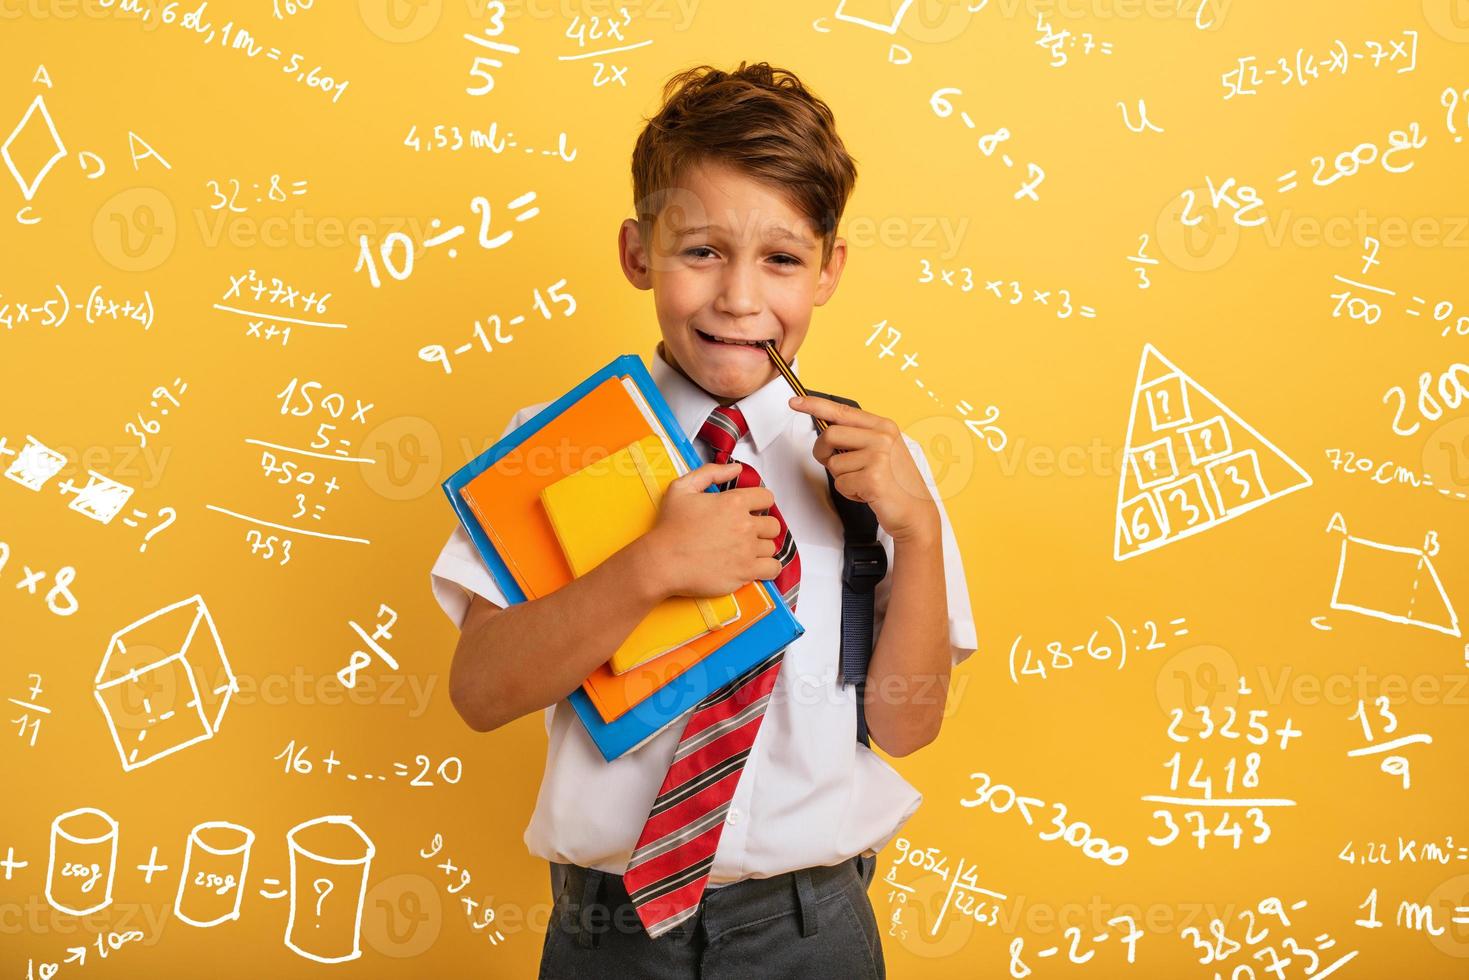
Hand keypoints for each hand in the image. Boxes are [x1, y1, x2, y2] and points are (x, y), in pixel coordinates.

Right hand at [640, 461, 784, 597]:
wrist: (662, 561)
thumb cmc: (669, 527)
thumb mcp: (682, 488)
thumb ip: (711, 473)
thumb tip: (736, 469)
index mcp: (733, 502)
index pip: (767, 498)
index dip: (760, 502)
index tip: (752, 510)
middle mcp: (745, 526)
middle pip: (772, 524)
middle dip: (761, 527)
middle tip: (746, 532)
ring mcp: (747, 551)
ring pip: (771, 547)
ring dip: (761, 548)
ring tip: (744, 550)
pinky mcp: (745, 573)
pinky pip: (773, 568)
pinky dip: (768, 567)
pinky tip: (756, 565)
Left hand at [789, 395, 938, 543]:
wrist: (915, 512)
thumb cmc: (896, 483)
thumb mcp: (882, 451)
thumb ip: (858, 438)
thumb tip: (827, 430)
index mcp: (883, 426)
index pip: (842, 411)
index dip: (815, 405)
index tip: (795, 402)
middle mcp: (882, 437)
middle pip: (829, 435)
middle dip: (823, 453)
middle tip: (835, 464)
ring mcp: (878, 456)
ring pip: (833, 464)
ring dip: (842, 478)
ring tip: (864, 482)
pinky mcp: (873, 478)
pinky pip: (840, 483)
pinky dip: (849, 492)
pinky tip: (867, 493)